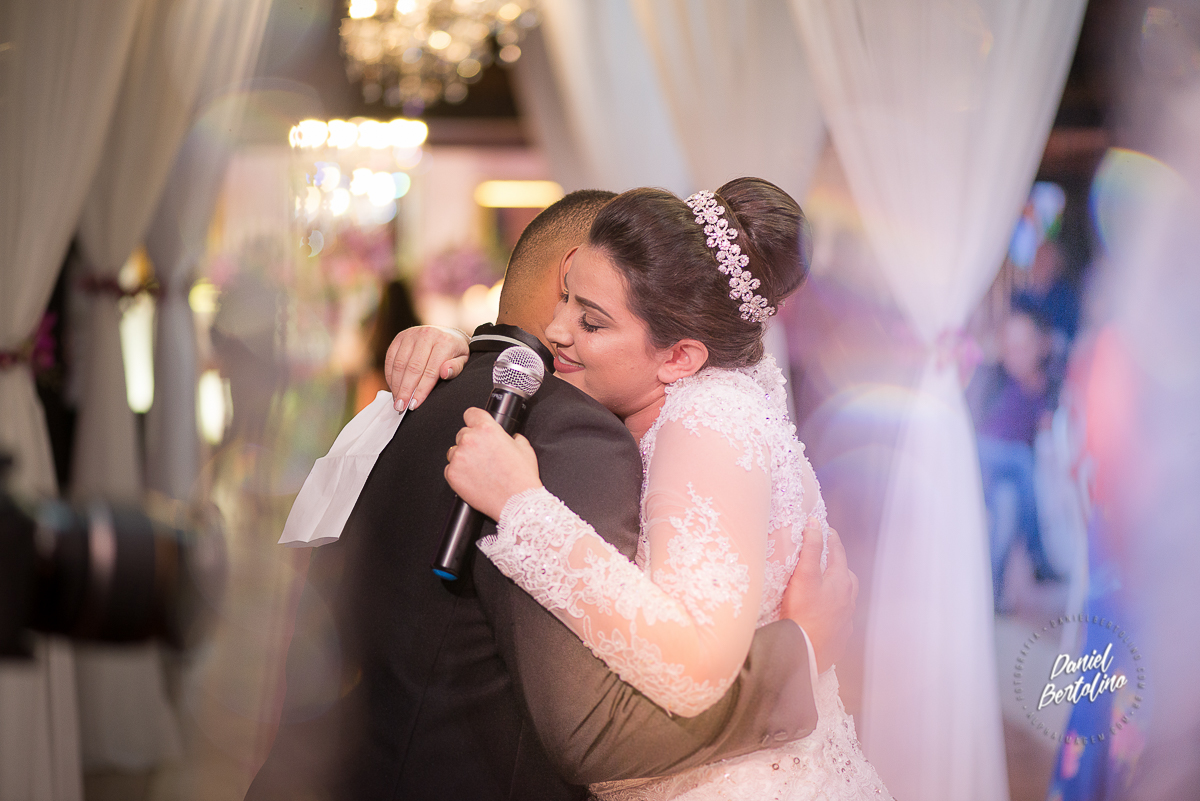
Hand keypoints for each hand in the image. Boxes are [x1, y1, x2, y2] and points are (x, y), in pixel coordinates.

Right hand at [385, 325, 469, 410]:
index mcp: (444, 342)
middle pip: (412, 368)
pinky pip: (391, 358)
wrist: (447, 333)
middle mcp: (426, 335)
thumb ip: (456, 368)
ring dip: (396, 385)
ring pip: (399, 364)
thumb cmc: (455, 352)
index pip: (430, 371)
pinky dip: (390, 375)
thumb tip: (445, 373)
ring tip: (397, 401)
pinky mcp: (400, 337)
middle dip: (406, 390)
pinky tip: (393, 388)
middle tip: (401, 407)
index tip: (414, 405)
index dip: (421, 390)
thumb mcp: (463, 360)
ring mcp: (411, 334)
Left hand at [445, 407, 542, 519]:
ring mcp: (459, 457)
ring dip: (463, 457)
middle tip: (484, 456)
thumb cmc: (521, 478)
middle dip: (472, 443)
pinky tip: (473, 479)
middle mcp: (470, 440)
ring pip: (454, 451)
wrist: (516, 502)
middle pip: (462, 433)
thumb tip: (510, 437)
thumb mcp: (524, 448)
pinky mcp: (452, 474)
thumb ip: (513, 437)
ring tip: (479, 469)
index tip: (475, 425)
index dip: (475, 420)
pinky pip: (450, 469)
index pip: (471, 413)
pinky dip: (459, 473)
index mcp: (487, 429)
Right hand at [781, 518, 857, 673]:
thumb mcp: (804, 576)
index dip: (831, 538)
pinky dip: (834, 610)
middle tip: (825, 555)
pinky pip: (840, 618)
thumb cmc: (803, 614)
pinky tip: (823, 613)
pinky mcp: (840, 636)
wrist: (805, 653)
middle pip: (846, 574)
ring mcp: (846, 619)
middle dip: (837, 562)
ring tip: (826, 584)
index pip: (837, 552)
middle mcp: (848, 599)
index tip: (825, 528)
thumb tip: (815, 524)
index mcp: (841, 581)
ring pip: (847, 597)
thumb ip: (810, 549)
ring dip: (838, 587)